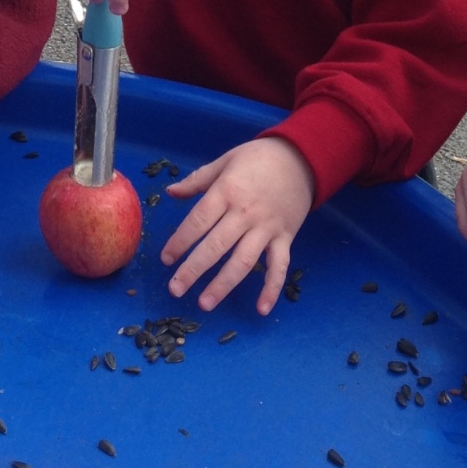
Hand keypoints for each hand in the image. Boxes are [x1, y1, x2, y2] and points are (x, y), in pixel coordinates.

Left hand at [160, 137, 314, 313]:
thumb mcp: (225, 161)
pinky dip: (272, 289)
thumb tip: (171, 192)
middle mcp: (245, 212)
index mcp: (226, 191)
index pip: (198, 221)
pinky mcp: (286, 237)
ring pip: (243, 261)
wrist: (300, 157)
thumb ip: (198, 180)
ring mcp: (267, 227)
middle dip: (193, 270)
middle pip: (216, 246)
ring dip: (223, 285)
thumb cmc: (257, 158)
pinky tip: (262, 309)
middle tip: (175, 289)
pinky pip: (279, 267)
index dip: (180, 241)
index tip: (166, 259)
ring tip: (204, 304)